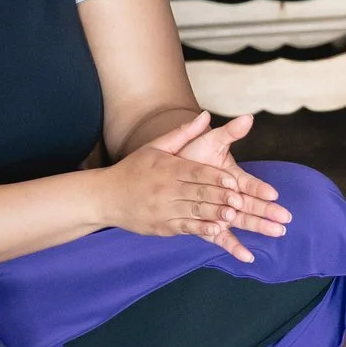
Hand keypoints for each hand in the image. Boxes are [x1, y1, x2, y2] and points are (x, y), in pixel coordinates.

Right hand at [105, 111, 291, 262]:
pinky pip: (184, 227)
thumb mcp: (156, 147)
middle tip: (240, 201)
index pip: (195, 172)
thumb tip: (207, 115)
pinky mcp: (162, 226)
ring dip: (214, 215)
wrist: (105, 196)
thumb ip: (184, 133)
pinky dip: (201, 229)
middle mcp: (166, 189)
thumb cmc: (134, 169)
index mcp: (168, 168)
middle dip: (219, 197)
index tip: (233, 181)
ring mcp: (163, 210)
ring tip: (232, 217)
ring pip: (193, 212)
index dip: (215, 177)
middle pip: (197, 193)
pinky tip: (217, 231)